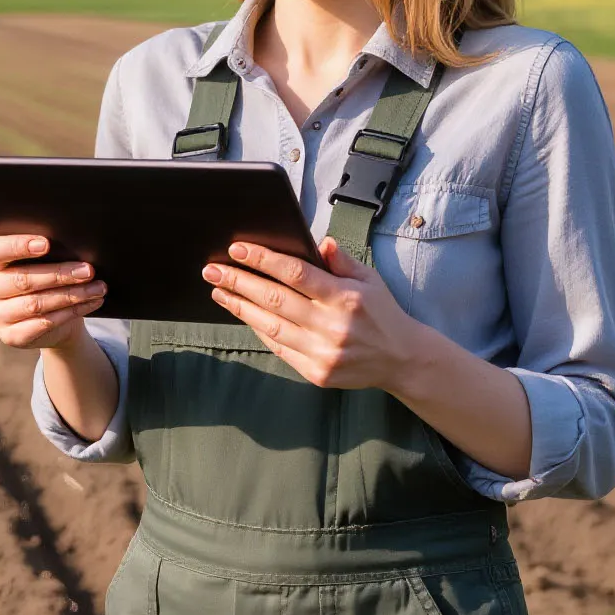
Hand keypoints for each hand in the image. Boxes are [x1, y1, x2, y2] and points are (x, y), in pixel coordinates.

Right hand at [0, 233, 106, 350]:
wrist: (52, 317)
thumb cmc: (46, 277)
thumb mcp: (44, 261)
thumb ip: (48, 253)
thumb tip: (73, 248)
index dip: (18, 246)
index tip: (46, 244)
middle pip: (22, 280)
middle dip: (59, 274)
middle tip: (88, 270)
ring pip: (35, 304)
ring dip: (71, 295)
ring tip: (97, 288)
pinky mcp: (10, 336)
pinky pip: (43, 324)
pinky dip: (70, 313)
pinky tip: (89, 304)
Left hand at [204, 236, 417, 390]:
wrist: (401, 359)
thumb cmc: (381, 313)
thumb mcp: (369, 279)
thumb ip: (342, 261)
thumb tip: (318, 242)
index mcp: (345, 297)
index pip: (296, 273)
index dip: (264, 260)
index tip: (238, 249)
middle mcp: (332, 326)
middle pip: (275, 299)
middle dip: (239, 282)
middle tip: (212, 270)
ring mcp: (323, 352)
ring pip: (271, 326)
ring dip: (240, 307)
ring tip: (218, 292)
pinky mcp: (316, 372)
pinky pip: (279, 348)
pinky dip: (259, 330)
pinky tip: (244, 315)